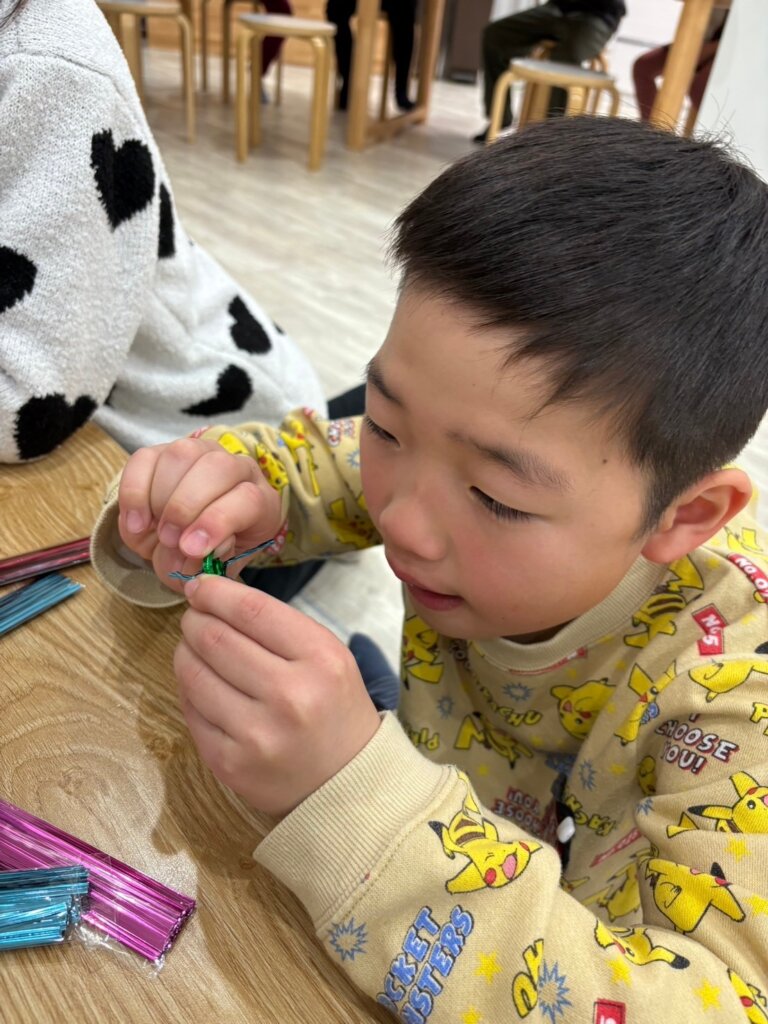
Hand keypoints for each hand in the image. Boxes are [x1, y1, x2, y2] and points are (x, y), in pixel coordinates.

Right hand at [117, 438, 281, 589]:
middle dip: (185, 506)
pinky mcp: (163, 453)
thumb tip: (186, 553)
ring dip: (160, 497)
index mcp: (260, 500)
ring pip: (181, 456)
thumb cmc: (215, 551)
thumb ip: (208, 563)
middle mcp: (236, 468)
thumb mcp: (222, 565)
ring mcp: (200, 453)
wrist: (199, 533)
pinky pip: (144, 459)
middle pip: (216, 467)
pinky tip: (136, 521)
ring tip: (151, 529)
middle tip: (169, 539)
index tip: (191, 550)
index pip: (247, 500)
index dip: (217, 523)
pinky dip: (134, 491)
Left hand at [174, 574, 381, 815]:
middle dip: (195, 619)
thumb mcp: (328, 656)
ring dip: (185, 651)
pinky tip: (200, 683)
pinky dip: (189, 689)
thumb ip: (276, 626)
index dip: (216, 592)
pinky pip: (190, 711)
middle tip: (193, 617)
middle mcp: (288, 696)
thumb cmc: (334, 708)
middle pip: (215, 638)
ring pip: (193, 673)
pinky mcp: (228, 763)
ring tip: (193, 647)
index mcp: (320, 659)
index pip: (252, 611)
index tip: (200, 586)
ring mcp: (255, 734)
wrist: (346, 781)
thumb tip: (213, 597)